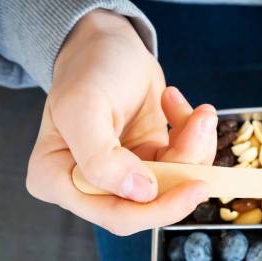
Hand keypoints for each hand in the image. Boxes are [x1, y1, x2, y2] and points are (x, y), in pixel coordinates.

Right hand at [26, 10, 217, 235]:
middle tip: (203, 129)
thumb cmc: (89, 70)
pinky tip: (176, 103)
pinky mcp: (151, 162)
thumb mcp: (84, 107)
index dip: (160, 208)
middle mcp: (91, 186)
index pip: (116, 215)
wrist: (109, 45)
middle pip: (153, 204)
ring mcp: (125, 176)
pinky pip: (184, 163)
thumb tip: (141, 193)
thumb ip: (101, 159)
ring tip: (198, 111)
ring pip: (176, 183)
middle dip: (186, 169)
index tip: (195, 183)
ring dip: (196, 146)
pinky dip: (194, 135)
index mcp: (59, 181)